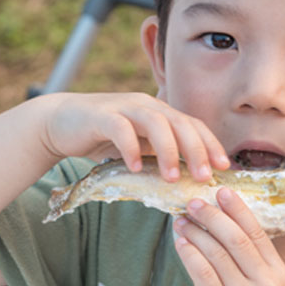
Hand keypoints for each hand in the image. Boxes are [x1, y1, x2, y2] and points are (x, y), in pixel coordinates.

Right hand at [41, 92, 229, 180]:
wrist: (60, 123)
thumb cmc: (103, 138)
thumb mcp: (139, 147)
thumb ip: (160, 156)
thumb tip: (189, 180)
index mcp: (159, 112)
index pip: (192, 124)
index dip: (210, 144)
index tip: (224, 168)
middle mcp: (146, 105)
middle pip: (180, 122)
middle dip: (196, 150)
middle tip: (203, 177)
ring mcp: (123, 108)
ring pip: (155, 122)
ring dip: (167, 151)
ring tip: (171, 178)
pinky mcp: (100, 115)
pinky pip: (120, 128)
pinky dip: (130, 147)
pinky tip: (135, 167)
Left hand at [173, 187, 284, 285]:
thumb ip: (254, 265)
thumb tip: (225, 229)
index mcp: (279, 275)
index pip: (257, 233)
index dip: (237, 209)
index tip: (222, 191)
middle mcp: (265, 284)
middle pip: (236, 238)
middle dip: (212, 215)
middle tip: (194, 200)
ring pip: (216, 252)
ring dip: (196, 232)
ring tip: (181, 219)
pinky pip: (202, 272)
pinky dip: (189, 253)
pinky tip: (180, 242)